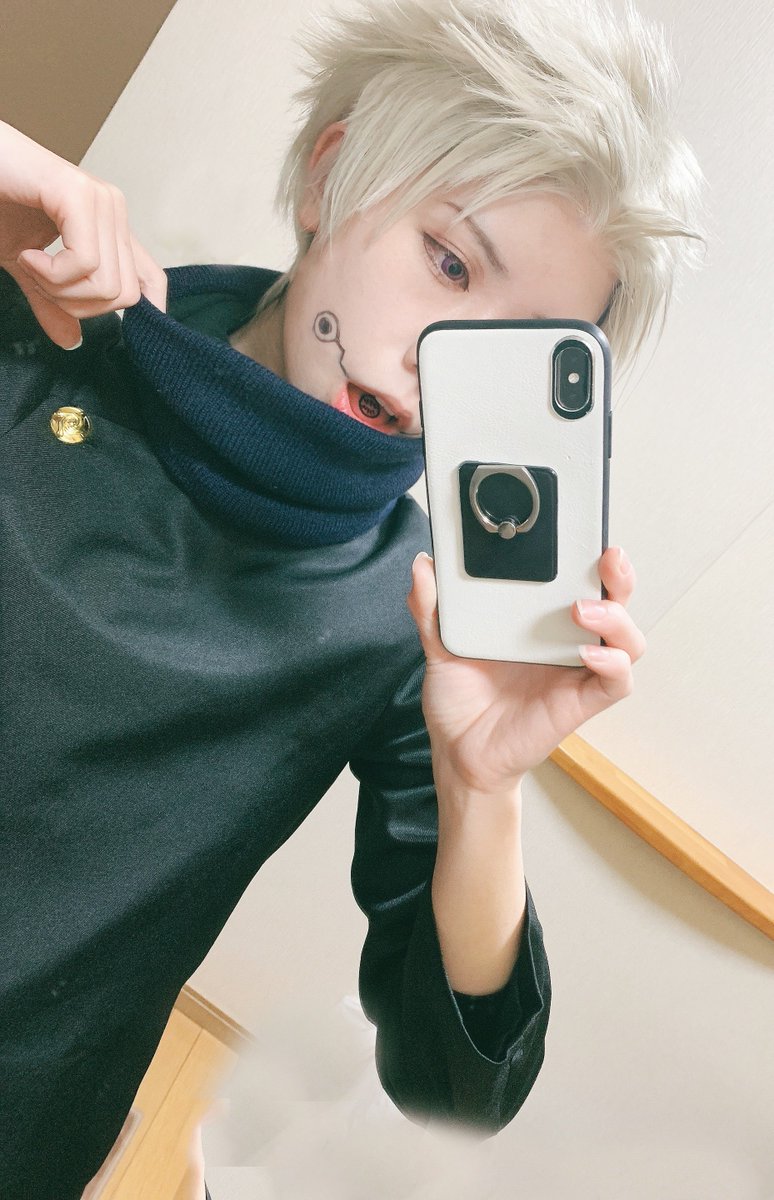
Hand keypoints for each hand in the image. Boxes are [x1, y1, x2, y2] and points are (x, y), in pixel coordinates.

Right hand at [0, 119, 166, 348]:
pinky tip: (29, 255)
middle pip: (124, 296)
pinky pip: (85, 263)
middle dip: (76, 304)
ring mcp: (100, 199)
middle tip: (40, 279)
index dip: (148, 310)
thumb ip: (53, 301)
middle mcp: (113, 208)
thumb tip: (72, 341)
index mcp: (109, 224)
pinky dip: (51, 273)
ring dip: (58, 288)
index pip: (151, 279)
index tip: (125, 332)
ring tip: (31, 263)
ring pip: (106, 285)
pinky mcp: (78, 194)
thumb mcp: (30, 268)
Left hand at [406, 546, 645, 794]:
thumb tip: (423, 564)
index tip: (583, 534)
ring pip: (627, 640)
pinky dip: (612, 664)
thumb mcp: (440, 646)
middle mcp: (567, 642)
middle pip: (615, 602)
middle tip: (607, 557)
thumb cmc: (459, 700)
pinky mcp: (580, 703)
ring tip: (583, 609)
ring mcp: (577, 672)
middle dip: (620, 576)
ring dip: (617, 618)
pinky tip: (588, 654)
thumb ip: (431, 607)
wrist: (458, 753)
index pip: (579, 581)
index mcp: (541, 622)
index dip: (591, 558)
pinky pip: (617, 682)